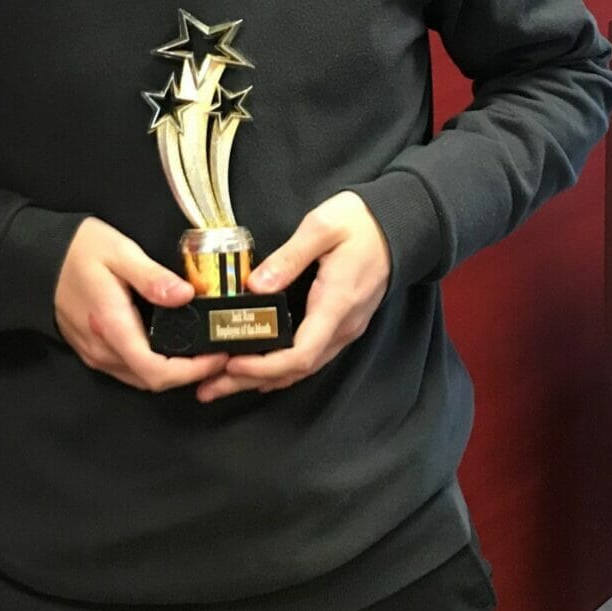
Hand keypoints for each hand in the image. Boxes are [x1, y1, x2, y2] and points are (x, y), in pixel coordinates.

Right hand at [54, 217, 229, 391]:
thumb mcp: (120, 252)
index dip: (193, 371)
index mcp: (112, 327)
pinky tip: (171, 346)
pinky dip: (154, 366)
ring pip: (140, 378)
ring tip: (201, 350)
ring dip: (173, 372)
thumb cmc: (77, 250)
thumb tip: (186, 295)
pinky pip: (128, 369)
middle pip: (152, 381)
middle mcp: (103, 349)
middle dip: (190, 374)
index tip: (218, 355)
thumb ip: (152, 277)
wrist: (34, 257)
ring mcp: (95, 354)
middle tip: (218, 352)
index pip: (157, 371)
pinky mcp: (92, 350)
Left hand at [196, 191, 391, 403]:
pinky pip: (311, 356)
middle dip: (252, 380)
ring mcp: (345, 327)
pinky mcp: (342, 323)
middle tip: (210, 388)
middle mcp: (342, 326)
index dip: (264, 367)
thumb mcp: (321, 228)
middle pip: (296, 370)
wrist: (401, 224)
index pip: (300, 354)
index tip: (231, 365)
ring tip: (224, 383)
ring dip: (264, 378)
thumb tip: (255, 286)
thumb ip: (288, 258)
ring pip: (303, 367)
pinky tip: (259, 368)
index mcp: (336, 304)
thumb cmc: (362, 222)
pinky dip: (281, 367)